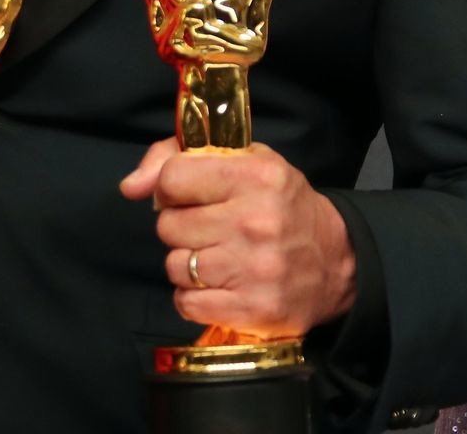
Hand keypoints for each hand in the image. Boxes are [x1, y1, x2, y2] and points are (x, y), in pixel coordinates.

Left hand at [121, 140, 355, 336]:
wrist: (337, 264)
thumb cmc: (281, 206)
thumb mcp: (245, 162)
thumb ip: (179, 157)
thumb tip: (130, 186)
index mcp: (255, 175)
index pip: (173, 178)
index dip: (171, 188)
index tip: (188, 195)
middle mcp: (255, 220)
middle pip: (168, 225)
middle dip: (180, 227)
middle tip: (209, 229)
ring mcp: (253, 268)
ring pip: (174, 265)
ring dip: (187, 263)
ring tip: (216, 257)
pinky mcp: (251, 309)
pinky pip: (185, 302)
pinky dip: (193, 296)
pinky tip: (218, 285)